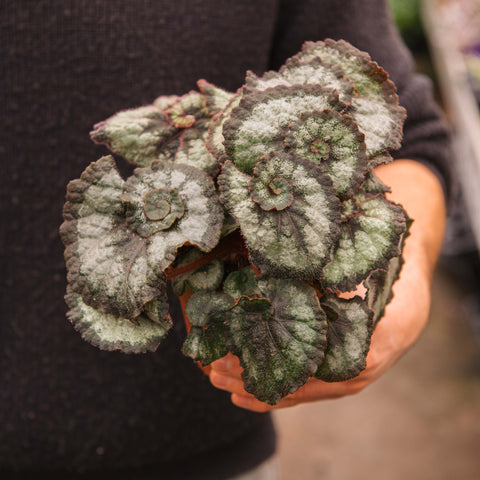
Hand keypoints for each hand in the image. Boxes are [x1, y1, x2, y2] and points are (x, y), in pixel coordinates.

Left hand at [209, 160, 446, 411]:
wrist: (410, 284)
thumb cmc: (388, 273)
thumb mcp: (366, 270)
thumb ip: (333, 281)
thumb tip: (288, 279)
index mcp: (366, 348)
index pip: (308, 370)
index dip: (268, 368)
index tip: (232, 359)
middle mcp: (355, 371)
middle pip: (297, 386)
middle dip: (251, 381)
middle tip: (214, 371)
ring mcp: (347, 376)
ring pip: (297, 391)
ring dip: (256, 387)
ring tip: (217, 377)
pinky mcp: (338, 371)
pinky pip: (305, 387)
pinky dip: (274, 389)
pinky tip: (243, 391)